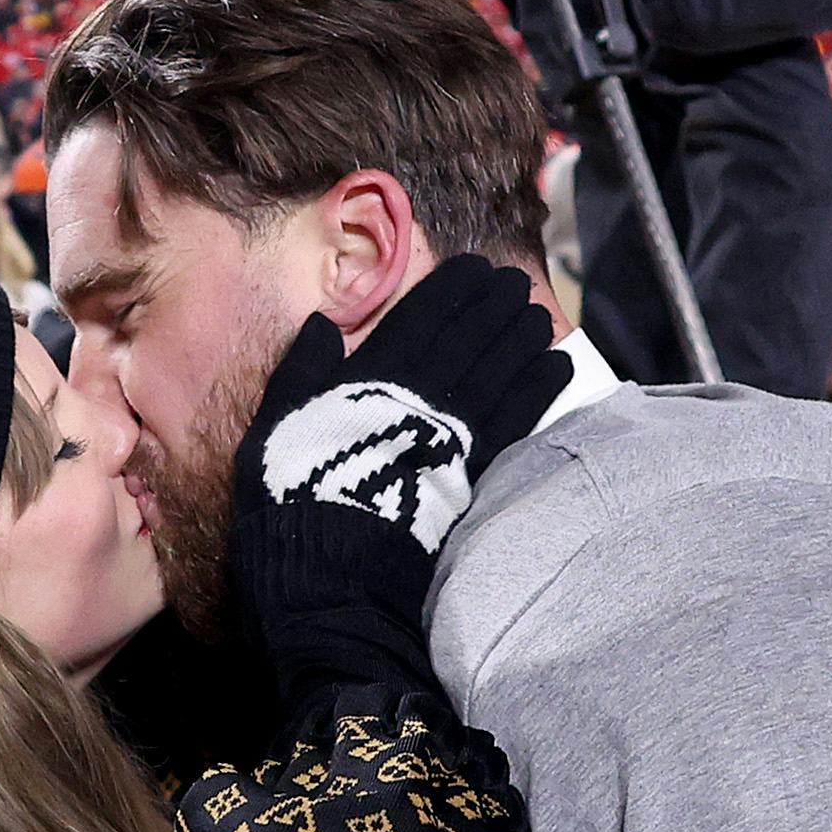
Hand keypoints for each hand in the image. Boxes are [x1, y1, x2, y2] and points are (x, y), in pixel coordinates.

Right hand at [236, 253, 569, 554]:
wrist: (329, 563)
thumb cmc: (291, 491)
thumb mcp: (275, 423)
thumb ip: (301, 370)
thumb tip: (321, 323)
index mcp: (369, 376)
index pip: (420, 318)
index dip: (451, 290)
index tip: (475, 267)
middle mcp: (418, 394)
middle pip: (467, 337)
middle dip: (494, 305)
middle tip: (516, 282)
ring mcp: (451, 429)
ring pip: (497, 369)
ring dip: (521, 337)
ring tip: (539, 315)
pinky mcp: (474, 468)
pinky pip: (516, 416)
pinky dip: (538, 388)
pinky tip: (556, 365)